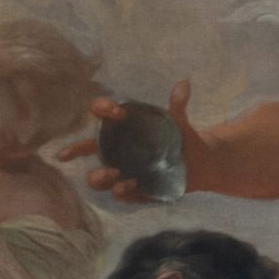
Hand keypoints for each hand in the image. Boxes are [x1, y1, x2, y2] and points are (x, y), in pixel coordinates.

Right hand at [88, 83, 192, 199]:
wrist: (200, 164)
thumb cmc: (182, 138)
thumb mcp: (180, 123)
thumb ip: (177, 107)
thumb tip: (184, 84)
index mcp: (123, 128)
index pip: (102, 116)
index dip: (101, 110)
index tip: (115, 110)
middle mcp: (116, 149)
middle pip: (86, 149)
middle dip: (77, 150)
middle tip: (80, 146)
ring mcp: (122, 171)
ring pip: (98, 178)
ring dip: (99, 177)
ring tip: (114, 175)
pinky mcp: (134, 190)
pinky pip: (121, 193)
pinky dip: (122, 191)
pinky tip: (131, 184)